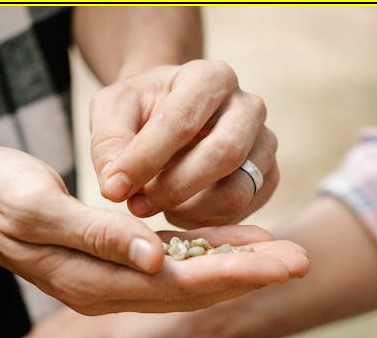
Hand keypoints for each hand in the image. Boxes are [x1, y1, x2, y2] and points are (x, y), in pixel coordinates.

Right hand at [0, 147, 307, 314]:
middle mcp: (112, 289)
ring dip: (238, 267)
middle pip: (195, 288)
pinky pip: (172, 263)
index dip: (236, 273)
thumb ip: (98, 237)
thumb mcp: (40, 210)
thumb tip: (155, 259)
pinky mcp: (116, 261)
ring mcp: (115, 279)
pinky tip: (239, 244)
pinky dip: (207, 253)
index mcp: (97, 282)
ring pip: (189, 278)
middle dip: (252, 275)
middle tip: (305, 260)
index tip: (284, 263)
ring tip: (286, 255)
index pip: (181, 284)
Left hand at [91, 59, 278, 228]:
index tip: (113, 189)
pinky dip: (206, 220)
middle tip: (136, 206)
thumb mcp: (113, 111)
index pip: (183, 120)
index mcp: (211, 77)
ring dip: (189, 210)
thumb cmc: (142, 111)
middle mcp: (248, 106)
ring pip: (237, 191)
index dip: (145, 160)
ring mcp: (265, 143)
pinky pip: (243, 211)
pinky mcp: (268, 178)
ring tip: (155, 206)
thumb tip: (114, 185)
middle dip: (174, 188)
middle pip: (224, 154)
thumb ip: (108, 142)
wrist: (171, 117)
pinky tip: (178, 210)